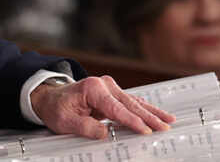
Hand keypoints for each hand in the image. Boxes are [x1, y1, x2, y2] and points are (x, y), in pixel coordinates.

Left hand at [30, 76, 174, 138]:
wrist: (50, 97)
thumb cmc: (56, 108)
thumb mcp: (65, 121)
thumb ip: (85, 127)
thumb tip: (105, 134)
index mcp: (92, 88)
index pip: (116, 108)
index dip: (131, 121)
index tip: (145, 130)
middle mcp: (104, 84)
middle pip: (130, 104)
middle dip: (149, 116)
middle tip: (165, 126)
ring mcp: (109, 88)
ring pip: (135, 102)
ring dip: (152, 112)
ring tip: (169, 119)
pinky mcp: (112, 94)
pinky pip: (131, 103)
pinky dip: (145, 109)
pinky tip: (158, 114)